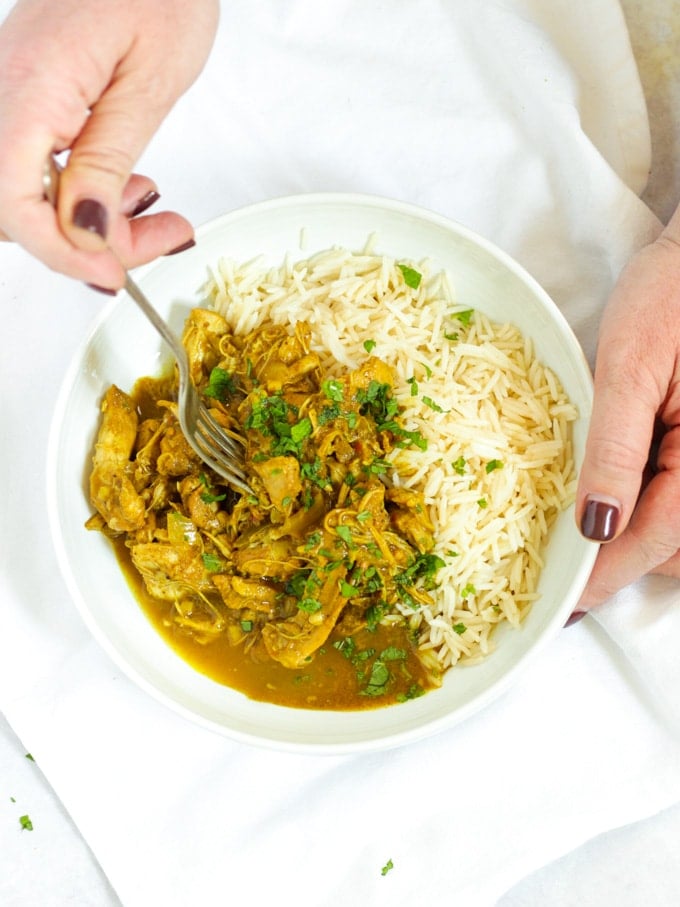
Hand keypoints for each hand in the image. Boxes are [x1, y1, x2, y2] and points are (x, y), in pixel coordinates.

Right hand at [0, 0, 218, 287]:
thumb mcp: (150, 84)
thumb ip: (108, 163)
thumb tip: (86, 233)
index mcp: (29, 87)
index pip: (15, 204)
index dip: (65, 252)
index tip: (117, 273)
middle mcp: (4, 93)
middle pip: (17, 208)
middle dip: (86, 244)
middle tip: (158, 237)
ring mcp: (10, 96)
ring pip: (26, 195)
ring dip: (87, 223)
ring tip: (151, 212)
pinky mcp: (29, 99)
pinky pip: (36, 167)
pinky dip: (82, 195)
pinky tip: (126, 189)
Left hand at [575, 203, 679, 609]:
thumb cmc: (670, 296)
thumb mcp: (630, 368)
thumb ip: (616, 451)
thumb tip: (596, 526)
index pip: (653, 542)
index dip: (603, 576)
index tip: (563, 604)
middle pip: (672, 549)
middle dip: (620, 562)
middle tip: (562, 566)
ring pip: (675, 530)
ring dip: (630, 538)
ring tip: (575, 531)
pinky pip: (674, 496)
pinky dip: (640, 506)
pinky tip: (605, 493)